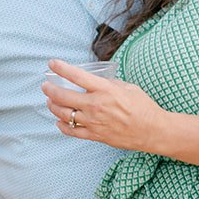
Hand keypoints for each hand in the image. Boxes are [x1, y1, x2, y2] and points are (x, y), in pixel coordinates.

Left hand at [42, 60, 164, 152]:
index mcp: (104, 90)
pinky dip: (62, 126)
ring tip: (50, 101)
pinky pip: (72, 132)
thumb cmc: (143, 106)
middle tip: (45, 86)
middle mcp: (96, 106)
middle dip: (50, 89)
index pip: (76, 76)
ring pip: (64, 114)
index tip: (52, 63)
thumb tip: (97, 81)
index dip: (61, 68)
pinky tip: (59, 122)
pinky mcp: (95, 135)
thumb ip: (109, 84)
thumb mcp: (128, 87)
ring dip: (53, 106)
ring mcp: (94, 122)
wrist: (152, 130)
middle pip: (63, 96)